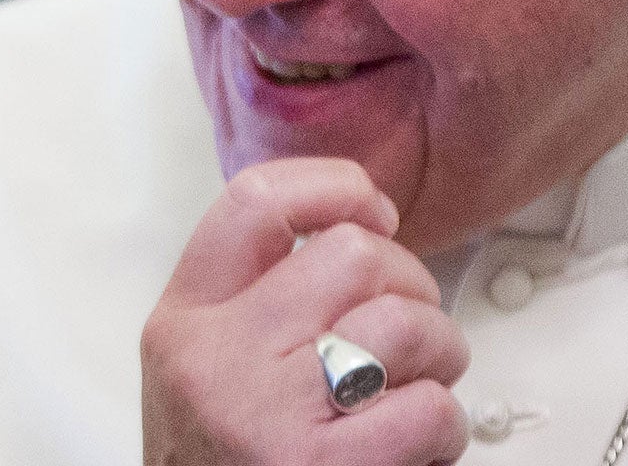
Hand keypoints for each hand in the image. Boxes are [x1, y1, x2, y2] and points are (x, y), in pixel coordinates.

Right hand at [142, 158, 469, 464]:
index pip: (254, 205)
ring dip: (440, 349)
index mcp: (182, 322)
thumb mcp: (199, 370)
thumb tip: (361, 233)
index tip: (370, 205)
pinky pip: (428, 411)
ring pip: (404, 324)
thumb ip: (252, 301)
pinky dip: (445, 421)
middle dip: (408, 281)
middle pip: (349, 255)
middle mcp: (219, 361)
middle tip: (410, 319)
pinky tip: (420, 440)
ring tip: (424, 380)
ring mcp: (271, 420)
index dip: (329, 186)